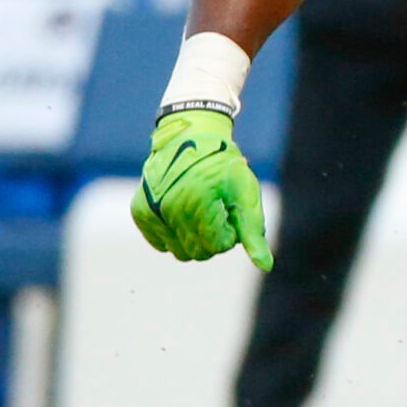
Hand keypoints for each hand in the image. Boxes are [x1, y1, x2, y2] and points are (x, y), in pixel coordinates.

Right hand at [132, 108, 271, 267]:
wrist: (190, 139)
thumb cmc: (224, 168)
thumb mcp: (245, 195)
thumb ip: (253, 233)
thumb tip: (266, 267)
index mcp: (198, 204)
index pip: (218, 246)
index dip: (229, 234)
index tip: (230, 214)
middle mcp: (170, 209)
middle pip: (198, 252)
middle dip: (213, 239)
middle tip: (216, 214)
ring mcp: (152, 211)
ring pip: (178, 251)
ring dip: (193, 240)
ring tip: (200, 214)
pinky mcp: (140, 212)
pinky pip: (159, 244)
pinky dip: (174, 236)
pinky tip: (182, 216)